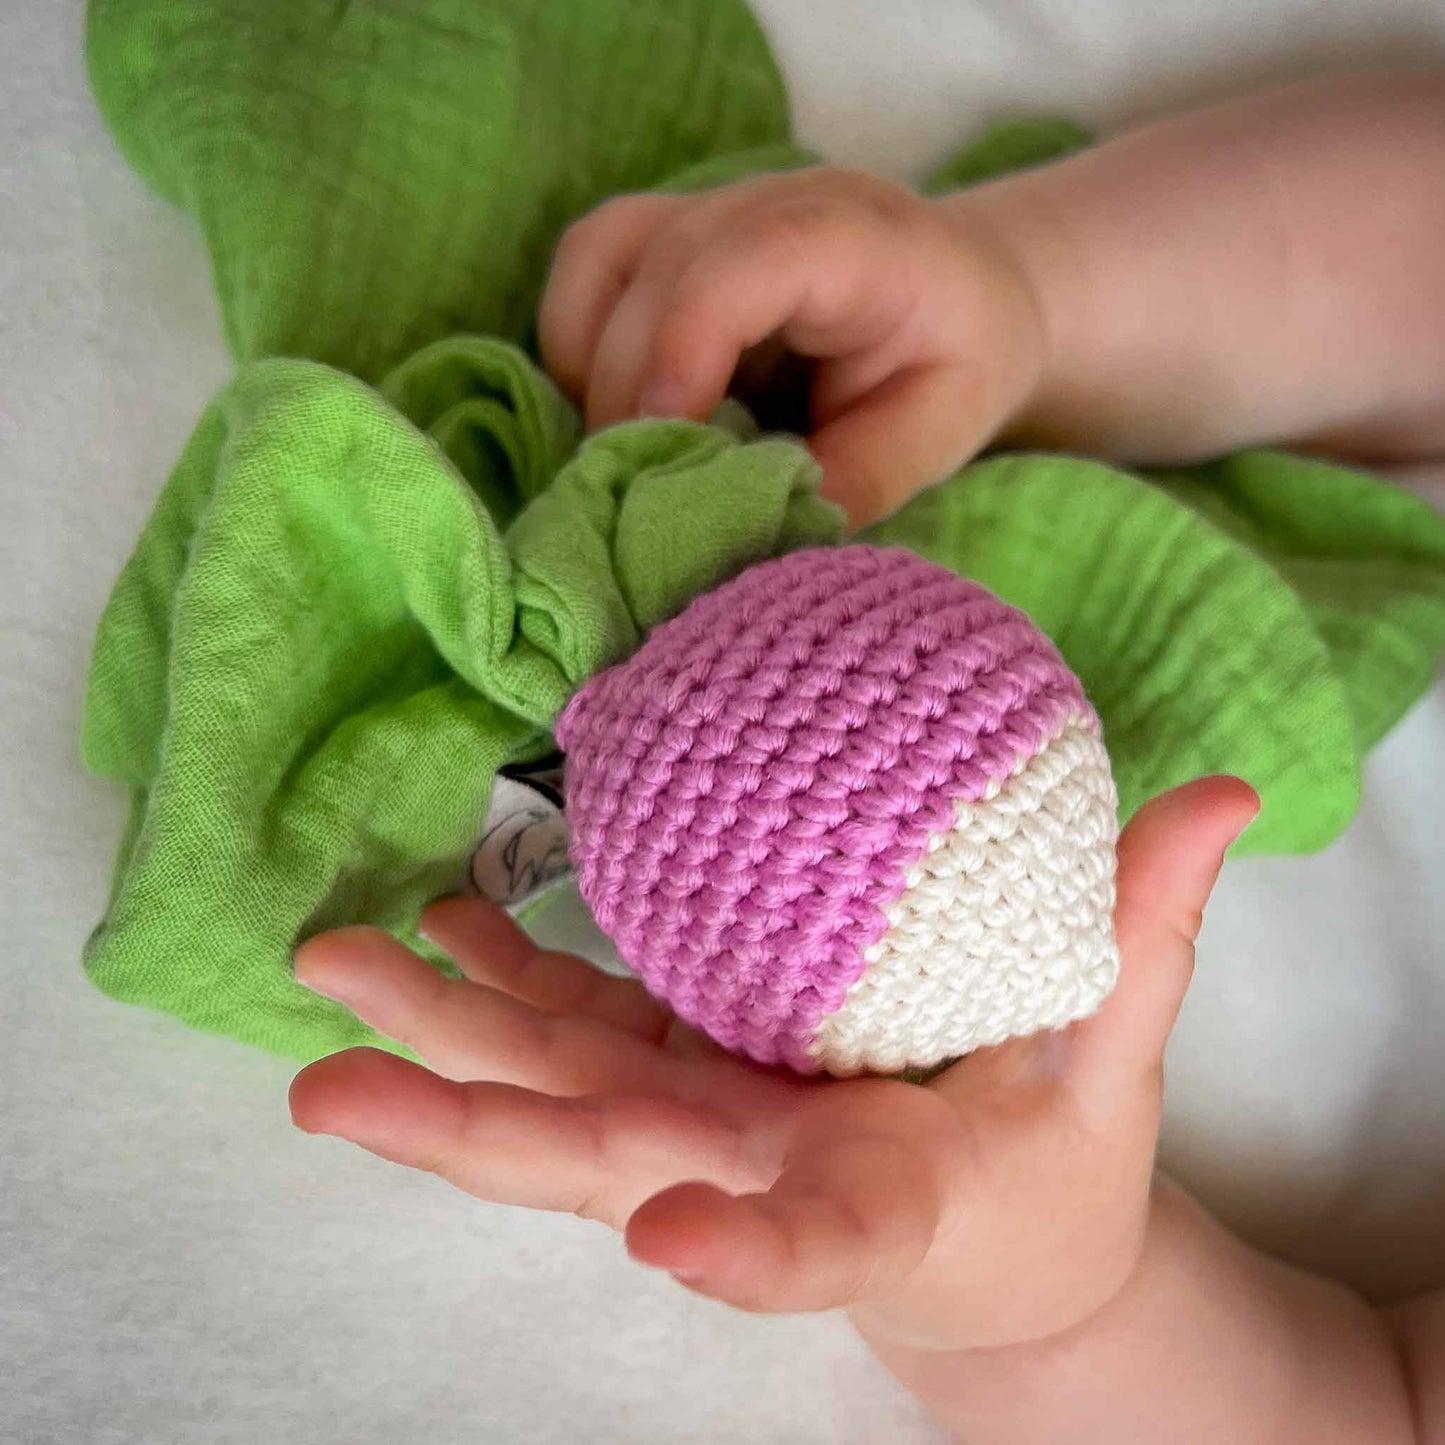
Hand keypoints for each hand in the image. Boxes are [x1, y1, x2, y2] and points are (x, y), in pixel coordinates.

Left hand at [289, 776, 1257, 1354]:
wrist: (989, 1255)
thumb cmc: (1051, 1176)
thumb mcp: (1116, 1070)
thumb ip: (1147, 934)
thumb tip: (1222, 797)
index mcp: (879, 1197)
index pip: (821, 1241)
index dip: (756, 1248)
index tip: (682, 1236)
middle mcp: (758, 1168)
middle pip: (602, 1160)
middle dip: (462, 1123)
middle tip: (323, 1081)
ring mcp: (703, 1125)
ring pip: (555, 1094)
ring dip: (442, 1038)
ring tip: (338, 963)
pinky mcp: (686, 1082)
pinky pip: (583, 1039)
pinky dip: (511, 988)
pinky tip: (451, 929)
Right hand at [537, 167, 1045, 526]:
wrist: (964, 292)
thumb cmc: (959, 359)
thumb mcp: (938, 434)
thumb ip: (857, 479)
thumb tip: (758, 535)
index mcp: (856, 241)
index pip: (747, 261)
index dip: (685, 344)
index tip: (664, 440)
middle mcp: (769, 202)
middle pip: (656, 274)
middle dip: (631, 395)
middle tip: (647, 496)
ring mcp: (709, 208)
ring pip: (600, 261)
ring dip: (592, 369)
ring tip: (630, 455)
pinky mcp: (667, 235)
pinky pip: (587, 270)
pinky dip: (579, 350)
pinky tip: (621, 415)